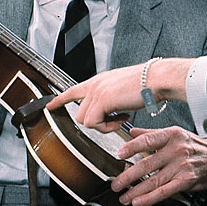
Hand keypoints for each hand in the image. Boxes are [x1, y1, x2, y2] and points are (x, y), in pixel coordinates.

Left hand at [48, 58, 193, 130]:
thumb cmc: (148, 84)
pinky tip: (123, 118)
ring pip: (85, 120)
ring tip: (121, 118)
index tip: (49, 105)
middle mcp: (95, 85)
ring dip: (104, 125)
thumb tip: (110, 109)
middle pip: (80, 114)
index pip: (73, 90)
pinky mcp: (102, 101)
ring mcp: (97, 92)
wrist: (157, 79)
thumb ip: (112, 96)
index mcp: (99, 81)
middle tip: (117, 119)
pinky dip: (108, 127)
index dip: (60, 99)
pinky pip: (95, 124)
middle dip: (97, 122)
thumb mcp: (123, 88)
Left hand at [112, 127, 206, 205]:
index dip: (132, 147)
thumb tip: (131, 131)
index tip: (119, 154)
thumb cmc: (196, 147)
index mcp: (171, 135)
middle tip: (115, 184)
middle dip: (128, 176)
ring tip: (123, 197)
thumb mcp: (176, 134)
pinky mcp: (186, 181)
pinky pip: (165, 191)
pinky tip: (138, 202)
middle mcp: (176, 149)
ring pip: (153, 180)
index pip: (147, 140)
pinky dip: (150, 198)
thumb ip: (151, 134)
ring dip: (135, 191)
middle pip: (147, 164)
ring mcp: (182, 166)